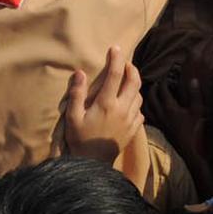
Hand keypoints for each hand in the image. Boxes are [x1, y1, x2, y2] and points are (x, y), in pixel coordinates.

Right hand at [64, 46, 143, 163]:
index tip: (115, 48)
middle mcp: (122, 109)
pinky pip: (140, 110)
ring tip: (127, 81)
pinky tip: (128, 103)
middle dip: (131, 68)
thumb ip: (76, 94)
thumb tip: (79, 72)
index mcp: (107, 103)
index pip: (116, 74)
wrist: (93, 165)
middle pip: (134, 81)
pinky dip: (136, 102)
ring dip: (135, 85)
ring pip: (139, 95)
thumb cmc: (80, 140)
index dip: (116, 58)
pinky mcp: (133, 129)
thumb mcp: (72, 117)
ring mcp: (130, 119)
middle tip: (125, 63)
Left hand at [143, 74, 205, 174]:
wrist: (193, 152)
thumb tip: (193, 79)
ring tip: (152, 94)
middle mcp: (161, 115)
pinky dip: (148, 111)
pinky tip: (152, 110)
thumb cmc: (198, 131)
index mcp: (170, 108)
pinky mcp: (161, 131)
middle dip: (153, 88)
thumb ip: (195, 94)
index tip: (167, 76)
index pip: (162, 90)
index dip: (163, 81)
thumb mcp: (199, 110)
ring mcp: (160, 124)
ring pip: (147, 108)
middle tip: (157, 83)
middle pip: (151, 98)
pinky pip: (149, 118)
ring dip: (148, 99)